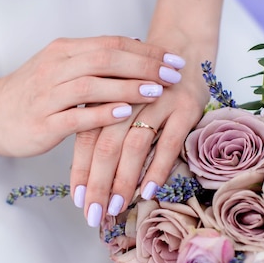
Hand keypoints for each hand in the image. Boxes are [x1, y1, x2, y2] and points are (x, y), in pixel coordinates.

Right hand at [0, 36, 184, 156]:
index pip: (111, 44)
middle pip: (105, 58)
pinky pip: (75, 116)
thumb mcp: (60, 67)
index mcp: (63, 51)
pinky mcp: (43, 123)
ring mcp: (47, 96)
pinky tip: (124, 113)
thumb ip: (94, 58)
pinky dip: (102, 113)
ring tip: (156, 91)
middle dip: (144, 65)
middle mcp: (55, 68)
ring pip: (92, 85)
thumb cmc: (31, 92)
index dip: (146, 51)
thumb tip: (137, 46)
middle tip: (173, 74)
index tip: (173, 59)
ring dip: (127, 87)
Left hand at [70, 40, 210, 226]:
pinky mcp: (185, 108)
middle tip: (94, 215)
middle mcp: (128, 98)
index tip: (78, 201)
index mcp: (106, 96)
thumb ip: (106, 128)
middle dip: (98, 183)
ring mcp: (158, 102)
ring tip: (117, 207)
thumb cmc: (147, 83)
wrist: (184, 48)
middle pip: (106, 145)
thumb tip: (93, 178)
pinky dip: (157, 168)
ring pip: (135, 146)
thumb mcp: (122, 100)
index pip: (87, 138)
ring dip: (124, 180)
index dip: (80, 171)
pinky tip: (148, 191)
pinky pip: (169, 143)